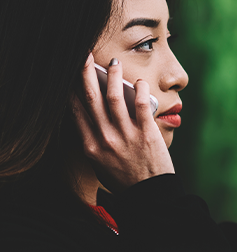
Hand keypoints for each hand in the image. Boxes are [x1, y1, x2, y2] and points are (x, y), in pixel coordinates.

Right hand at [71, 53, 173, 190]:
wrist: (150, 196)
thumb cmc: (125, 180)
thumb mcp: (100, 165)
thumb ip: (92, 142)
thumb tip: (89, 117)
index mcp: (90, 146)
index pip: (75, 109)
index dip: (71, 88)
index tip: (70, 73)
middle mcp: (105, 138)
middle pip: (91, 97)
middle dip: (85, 72)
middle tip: (84, 55)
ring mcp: (126, 135)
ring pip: (114, 97)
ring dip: (113, 75)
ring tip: (113, 63)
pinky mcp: (147, 134)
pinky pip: (141, 105)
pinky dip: (139, 89)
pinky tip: (138, 82)